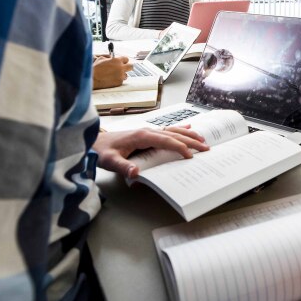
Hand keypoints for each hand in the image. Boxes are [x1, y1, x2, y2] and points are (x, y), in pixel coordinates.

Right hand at [92, 56, 131, 89]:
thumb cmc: (95, 68)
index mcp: (117, 60)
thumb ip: (109, 58)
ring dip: (122, 75)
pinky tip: (111, 79)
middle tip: (124, 69)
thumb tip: (111, 58)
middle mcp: (121, 68)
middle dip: (127, 67)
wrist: (93, 78)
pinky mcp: (119, 82)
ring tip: (114, 75)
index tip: (122, 62)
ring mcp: (121, 75)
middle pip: (131, 66)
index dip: (123, 61)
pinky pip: (121, 81)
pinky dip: (117, 80)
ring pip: (126, 75)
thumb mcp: (101, 59)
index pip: (126, 59)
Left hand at [93, 125, 208, 178]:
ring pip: (173, 131)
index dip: (179, 148)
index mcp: (142, 136)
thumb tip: (135, 173)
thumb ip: (122, 167)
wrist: (94, 141)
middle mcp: (148, 131)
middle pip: (174, 134)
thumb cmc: (102, 151)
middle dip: (191, 141)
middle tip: (206, 148)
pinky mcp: (147, 134)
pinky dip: (179, 129)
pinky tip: (188, 127)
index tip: (190, 156)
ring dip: (188, 135)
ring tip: (202, 139)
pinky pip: (167, 131)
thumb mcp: (110, 161)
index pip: (166, 141)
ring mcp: (148, 131)